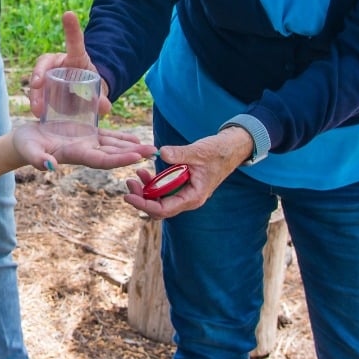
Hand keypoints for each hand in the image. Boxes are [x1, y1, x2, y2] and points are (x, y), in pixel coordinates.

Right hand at [10, 122, 152, 172]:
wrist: (25, 141)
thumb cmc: (25, 146)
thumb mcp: (29, 150)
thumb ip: (39, 159)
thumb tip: (50, 166)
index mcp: (75, 155)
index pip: (101, 159)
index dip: (119, 159)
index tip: (137, 157)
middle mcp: (85, 151)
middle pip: (114, 154)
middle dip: (134, 153)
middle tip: (154, 151)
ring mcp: (87, 144)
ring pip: (114, 146)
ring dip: (133, 147)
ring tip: (152, 146)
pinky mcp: (85, 135)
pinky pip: (107, 137)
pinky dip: (122, 138)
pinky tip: (136, 138)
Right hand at [29, 11, 111, 119]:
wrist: (82, 98)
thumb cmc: (90, 88)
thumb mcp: (98, 92)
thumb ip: (101, 99)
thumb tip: (105, 107)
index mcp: (75, 58)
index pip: (74, 42)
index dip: (72, 28)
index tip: (69, 14)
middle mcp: (58, 64)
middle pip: (44, 62)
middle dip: (38, 72)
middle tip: (37, 84)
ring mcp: (47, 77)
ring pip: (37, 80)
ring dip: (35, 93)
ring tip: (37, 109)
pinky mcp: (42, 90)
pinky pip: (36, 94)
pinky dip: (35, 103)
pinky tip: (38, 113)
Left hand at [124, 125, 253, 218]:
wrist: (230, 148)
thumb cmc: (218, 152)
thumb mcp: (198, 151)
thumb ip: (180, 154)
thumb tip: (161, 152)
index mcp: (193, 197)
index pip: (163, 210)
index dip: (144, 205)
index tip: (128, 196)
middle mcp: (187, 199)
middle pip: (158, 208)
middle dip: (141, 198)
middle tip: (128, 183)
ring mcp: (184, 193)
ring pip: (159, 200)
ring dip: (145, 191)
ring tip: (134, 176)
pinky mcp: (181, 186)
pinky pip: (163, 190)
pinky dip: (152, 183)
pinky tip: (143, 172)